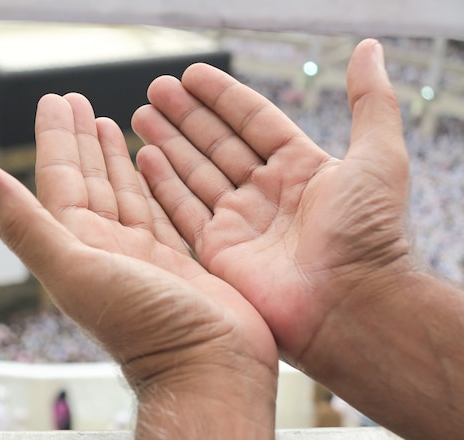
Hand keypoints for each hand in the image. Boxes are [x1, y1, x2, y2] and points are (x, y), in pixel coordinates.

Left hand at [0, 93, 277, 439]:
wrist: (208, 370)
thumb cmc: (144, 327)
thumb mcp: (75, 270)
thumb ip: (25, 225)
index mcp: (79, 244)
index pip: (60, 179)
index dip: (56, 138)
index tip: (56, 100)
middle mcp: (107, 248)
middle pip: (90, 181)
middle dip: (81, 140)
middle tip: (77, 100)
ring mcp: (143, 255)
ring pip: (123, 193)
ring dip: (113, 158)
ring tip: (109, 122)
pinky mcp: (178, 260)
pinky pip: (159, 210)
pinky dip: (151, 185)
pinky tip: (150, 165)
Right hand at [132, 39, 412, 366]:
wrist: (352, 305)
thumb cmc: (370, 234)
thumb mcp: (379, 155)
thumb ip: (371, 101)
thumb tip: (368, 51)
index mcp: (300, 168)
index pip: (253, 121)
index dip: (222, 96)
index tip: (192, 74)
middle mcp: (266, 194)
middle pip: (217, 144)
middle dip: (186, 116)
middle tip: (156, 88)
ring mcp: (240, 223)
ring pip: (195, 173)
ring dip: (169, 143)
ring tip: (142, 114)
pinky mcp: (218, 252)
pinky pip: (183, 211)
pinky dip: (163, 185)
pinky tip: (144, 158)